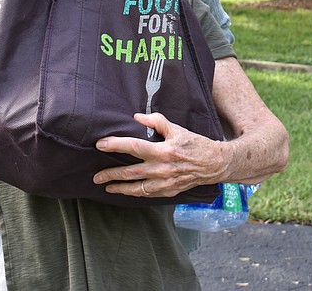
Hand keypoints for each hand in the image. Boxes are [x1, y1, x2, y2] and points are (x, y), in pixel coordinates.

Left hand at [93, 113, 228, 197]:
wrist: (214, 164)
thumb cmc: (196, 144)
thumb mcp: (178, 129)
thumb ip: (157, 122)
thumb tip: (138, 117)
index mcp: (164, 151)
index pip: (134, 147)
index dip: (116, 145)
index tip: (101, 144)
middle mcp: (163, 169)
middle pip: (130, 172)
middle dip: (110, 174)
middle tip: (96, 176)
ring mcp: (165, 183)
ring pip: (136, 188)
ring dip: (119, 187)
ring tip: (106, 186)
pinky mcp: (169, 191)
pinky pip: (147, 194)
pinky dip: (134, 193)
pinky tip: (126, 191)